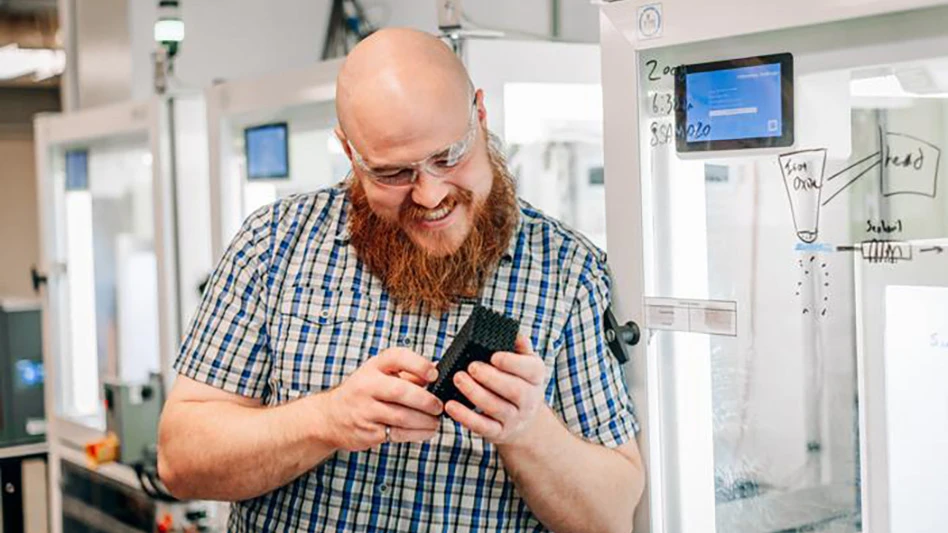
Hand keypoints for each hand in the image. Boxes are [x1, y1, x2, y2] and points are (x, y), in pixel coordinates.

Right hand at [324, 348, 443, 450]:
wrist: (330, 417)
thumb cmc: (362, 392)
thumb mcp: (379, 375)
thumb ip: (407, 375)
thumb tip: (436, 376)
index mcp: (373, 367)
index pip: (397, 357)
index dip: (418, 364)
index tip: (433, 374)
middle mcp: (367, 386)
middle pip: (401, 391)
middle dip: (426, 400)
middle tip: (438, 406)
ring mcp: (365, 410)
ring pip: (402, 417)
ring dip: (425, 421)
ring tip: (435, 421)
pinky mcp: (368, 432)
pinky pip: (398, 434)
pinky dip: (417, 434)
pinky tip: (426, 430)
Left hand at [445, 337, 546, 444]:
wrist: (523, 419)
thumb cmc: (517, 382)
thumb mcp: (524, 363)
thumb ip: (520, 347)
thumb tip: (514, 334)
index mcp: (536, 377)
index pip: (531, 370)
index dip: (513, 363)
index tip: (494, 356)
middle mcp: (529, 400)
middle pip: (515, 391)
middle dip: (491, 378)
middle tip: (471, 367)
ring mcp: (514, 419)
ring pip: (497, 408)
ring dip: (475, 394)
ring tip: (458, 379)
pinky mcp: (499, 433)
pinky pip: (482, 427)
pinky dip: (465, 417)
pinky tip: (451, 405)